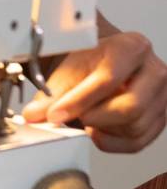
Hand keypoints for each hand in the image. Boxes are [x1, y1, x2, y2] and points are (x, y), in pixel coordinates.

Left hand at [23, 32, 166, 152]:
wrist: (108, 58)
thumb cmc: (92, 58)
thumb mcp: (70, 65)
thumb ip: (52, 91)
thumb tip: (34, 115)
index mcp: (132, 47)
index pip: (109, 78)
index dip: (79, 100)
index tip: (54, 114)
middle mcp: (154, 71)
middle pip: (130, 108)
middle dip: (94, 118)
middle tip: (69, 119)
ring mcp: (162, 96)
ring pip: (134, 128)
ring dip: (102, 130)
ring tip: (82, 118)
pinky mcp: (160, 118)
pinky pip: (138, 142)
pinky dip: (112, 142)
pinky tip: (96, 131)